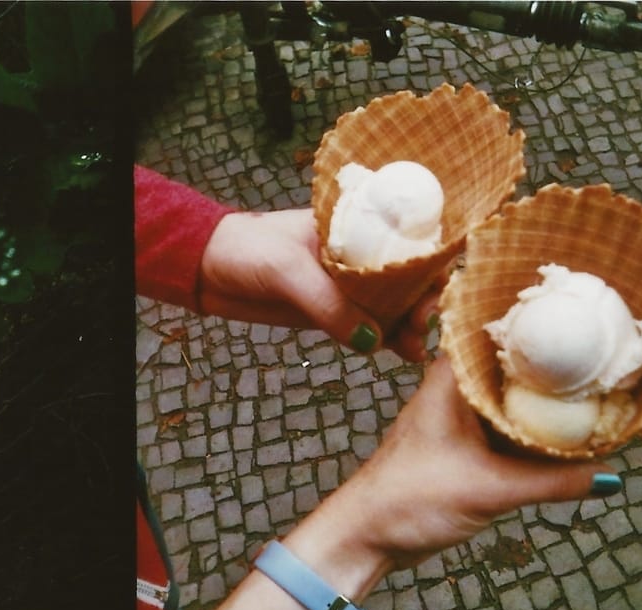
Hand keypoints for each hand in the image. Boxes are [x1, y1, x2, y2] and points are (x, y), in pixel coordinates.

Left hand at [200, 208, 439, 360]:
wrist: (206, 268)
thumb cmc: (247, 249)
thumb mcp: (288, 270)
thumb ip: (328, 303)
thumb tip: (372, 341)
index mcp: (353, 223)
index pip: (407, 239)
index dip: (429, 264)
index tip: (435, 291)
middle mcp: (356, 252)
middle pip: (406, 277)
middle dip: (422, 302)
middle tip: (422, 326)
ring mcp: (344, 283)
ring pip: (391, 305)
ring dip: (408, 326)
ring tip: (414, 348)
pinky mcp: (330, 310)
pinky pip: (367, 325)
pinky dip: (386, 339)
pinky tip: (402, 353)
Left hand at [289, 357, 615, 586]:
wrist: (366, 534)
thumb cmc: (408, 499)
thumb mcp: (490, 489)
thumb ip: (551, 482)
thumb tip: (607, 476)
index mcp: (448, 382)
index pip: (492, 335)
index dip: (532, 329)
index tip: (572, 327)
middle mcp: (450, 393)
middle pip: (507, 369)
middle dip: (547, 370)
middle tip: (595, 367)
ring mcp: (455, 421)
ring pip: (507, 402)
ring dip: (540, 405)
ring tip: (589, 399)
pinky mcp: (460, 450)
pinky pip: (503, 431)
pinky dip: (529, 433)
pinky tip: (561, 438)